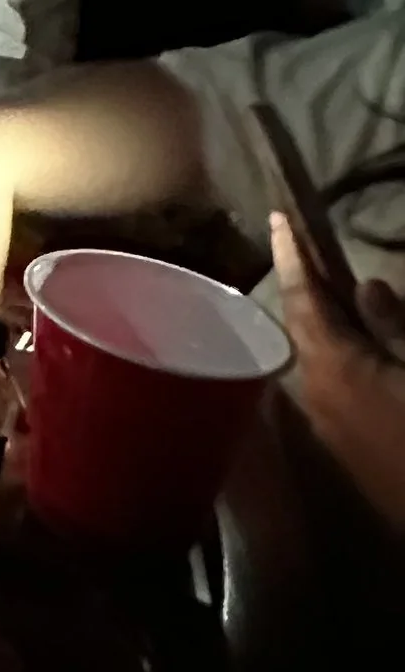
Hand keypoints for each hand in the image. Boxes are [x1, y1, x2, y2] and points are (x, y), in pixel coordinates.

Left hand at [270, 214, 404, 531]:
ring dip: (323, 326)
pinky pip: (331, 390)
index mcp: (335, 367)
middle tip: (310, 248)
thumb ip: (394, 329)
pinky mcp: (343, 454)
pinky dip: (338, 360)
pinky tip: (357, 355)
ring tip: (336, 295)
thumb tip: (366, 288)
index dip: (294, 254)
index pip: (304, 298)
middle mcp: (316, 395)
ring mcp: (327, 429)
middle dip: (309, 289)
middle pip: (304, 327)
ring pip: (316, 360)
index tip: (279, 218)